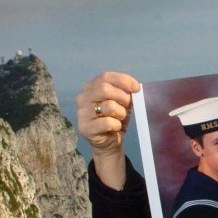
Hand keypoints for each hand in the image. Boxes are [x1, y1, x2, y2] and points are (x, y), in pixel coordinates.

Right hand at [76, 72, 139, 188]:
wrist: (110, 141)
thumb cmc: (116, 118)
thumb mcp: (123, 102)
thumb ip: (126, 92)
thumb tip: (135, 87)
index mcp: (91, 87)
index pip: (105, 77)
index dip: (123, 80)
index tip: (136, 88)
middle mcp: (82, 97)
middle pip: (104, 89)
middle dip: (122, 97)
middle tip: (128, 106)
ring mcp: (81, 113)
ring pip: (108, 106)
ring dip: (121, 113)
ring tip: (120, 118)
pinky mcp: (84, 127)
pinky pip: (107, 122)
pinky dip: (117, 125)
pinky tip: (115, 127)